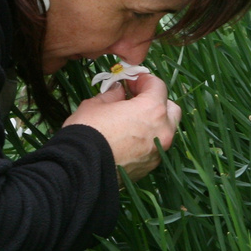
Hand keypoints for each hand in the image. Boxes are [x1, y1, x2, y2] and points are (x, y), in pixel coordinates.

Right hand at [63, 74, 180, 181]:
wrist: (80, 170)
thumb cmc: (88, 131)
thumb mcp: (96, 104)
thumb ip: (113, 94)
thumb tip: (119, 91)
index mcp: (152, 110)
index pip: (158, 86)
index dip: (144, 80)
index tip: (131, 81)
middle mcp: (162, 131)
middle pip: (170, 109)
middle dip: (156, 101)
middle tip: (135, 99)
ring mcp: (158, 152)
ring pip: (165, 130)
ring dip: (153, 122)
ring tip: (131, 120)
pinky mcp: (149, 168)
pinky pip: (154, 148)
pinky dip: (147, 140)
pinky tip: (128, 139)